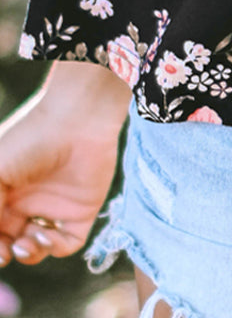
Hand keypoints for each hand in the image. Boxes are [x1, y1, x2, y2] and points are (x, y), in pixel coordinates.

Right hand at [0, 66, 128, 265]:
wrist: (76, 119)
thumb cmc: (28, 140)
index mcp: (3, 192)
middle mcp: (27, 202)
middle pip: (10, 243)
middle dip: (4, 254)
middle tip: (4, 253)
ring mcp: (55, 206)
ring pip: (37, 248)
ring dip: (29, 254)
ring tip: (27, 242)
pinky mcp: (82, 209)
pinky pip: (68, 242)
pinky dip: (55, 248)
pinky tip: (47, 235)